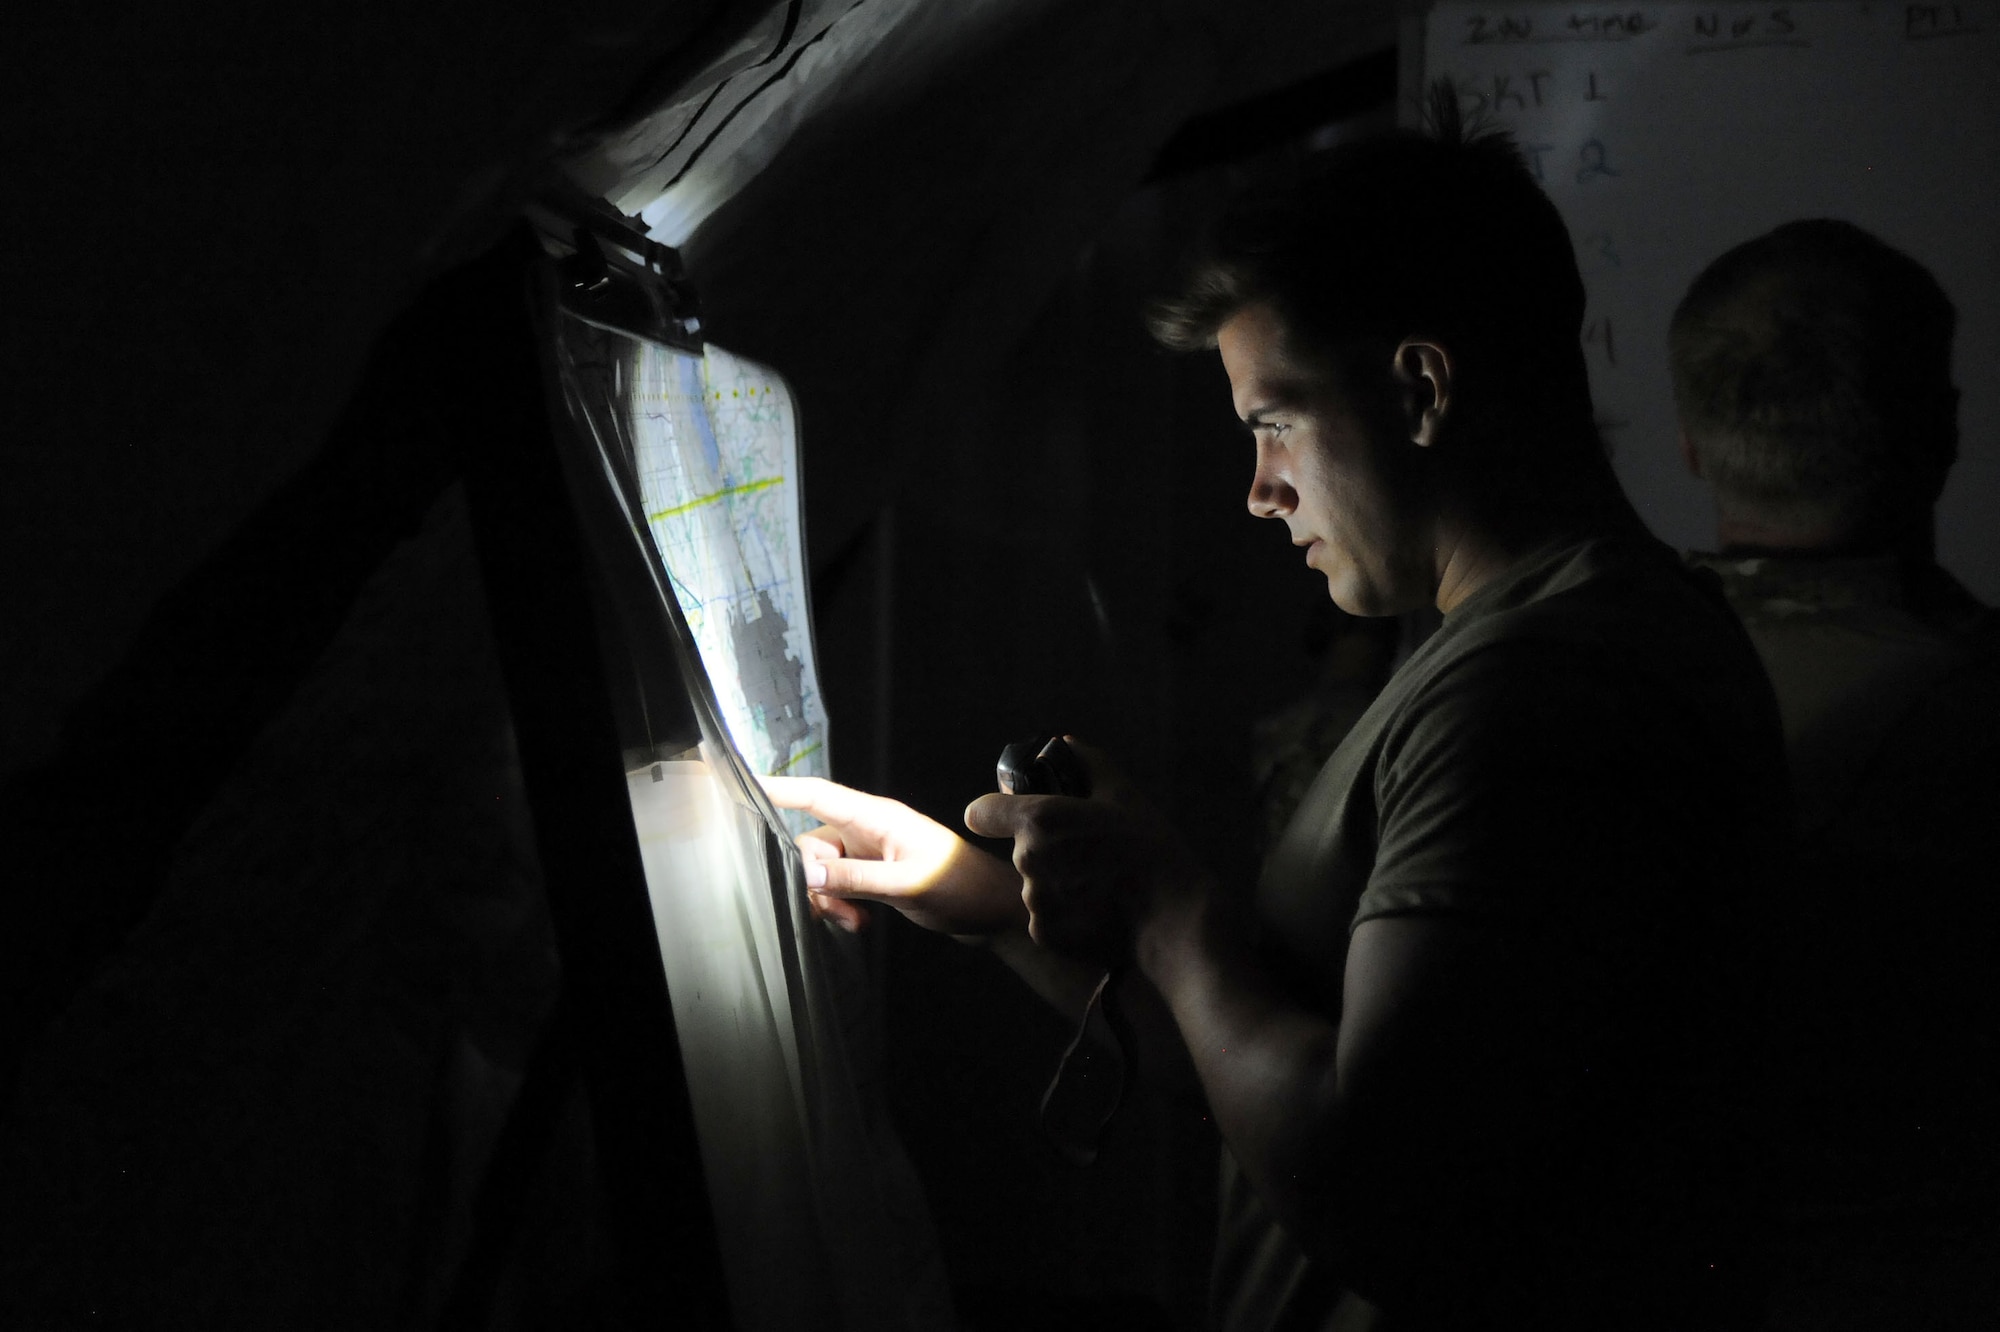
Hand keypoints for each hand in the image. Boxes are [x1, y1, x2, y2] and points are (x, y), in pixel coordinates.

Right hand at [760, 775, 1026, 936]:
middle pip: (812, 842)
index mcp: (877, 818)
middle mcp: (869, 830)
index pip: (817, 795)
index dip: (778, 787)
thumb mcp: (907, 885)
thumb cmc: (961, 887)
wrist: (994, 912)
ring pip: (822, 871)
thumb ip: (856, 879)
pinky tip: (860, 923)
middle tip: (836, 909)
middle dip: (813, 878)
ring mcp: (870, 854)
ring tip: (854, 920)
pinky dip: (840, 905)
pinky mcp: (874, 876)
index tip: (741, 784)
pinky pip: (837, 886)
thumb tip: (804, 873)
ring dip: (828, 898)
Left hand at [963, 739, 1210, 966]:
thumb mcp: (1124, 795)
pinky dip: (1066, 915)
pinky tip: (1099, 911)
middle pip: (1020, 850)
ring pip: (1035, 886)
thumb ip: (1087, 763)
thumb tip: (1064, 742)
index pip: (981, 812)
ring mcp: (1034, 901)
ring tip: (1101, 886)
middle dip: (1046, 850)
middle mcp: (1027, 860)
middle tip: (1091, 855)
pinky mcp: (1044, 934)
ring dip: (1058, 884)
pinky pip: (1046, 918)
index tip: (1010, 817)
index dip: (994, 813)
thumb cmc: (1150, 849)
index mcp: (1039, 820)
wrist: (1173, 918)